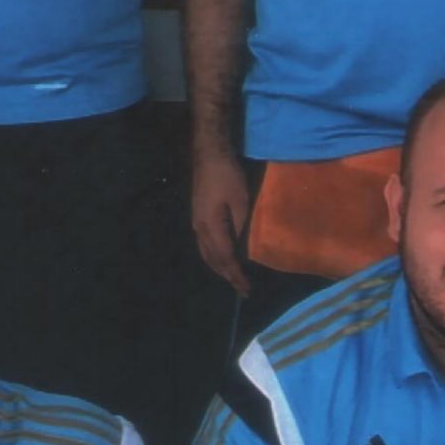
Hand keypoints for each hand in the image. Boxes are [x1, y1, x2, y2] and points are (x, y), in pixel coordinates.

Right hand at [192, 147, 252, 294]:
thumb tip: (243, 249)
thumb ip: (242, 227)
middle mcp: (200, 229)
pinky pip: (206, 245)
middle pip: (213, 260)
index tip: (247, 289)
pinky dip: (216, 257)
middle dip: (228, 276)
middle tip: (242, 289)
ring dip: (220, 268)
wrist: (208, 155)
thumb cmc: (227, 176)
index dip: (236, 275)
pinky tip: (224, 257)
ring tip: (234, 278)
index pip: (225, 259)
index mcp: (211, 227)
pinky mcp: (199, 217)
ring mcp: (197, 223)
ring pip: (207, 254)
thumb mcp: (241, 201)